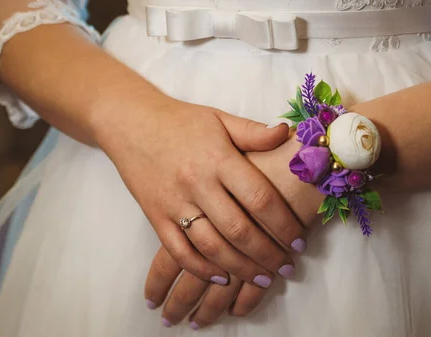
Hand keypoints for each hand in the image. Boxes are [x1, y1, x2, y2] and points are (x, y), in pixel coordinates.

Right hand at [96, 98, 306, 286]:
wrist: (130, 121)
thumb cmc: (181, 121)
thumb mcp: (220, 119)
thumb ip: (254, 132)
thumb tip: (287, 135)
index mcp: (218, 158)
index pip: (259, 197)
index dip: (283, 223)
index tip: (300, 239)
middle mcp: (197, 183)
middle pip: (238, 229)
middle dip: (267, 253)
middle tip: (287, 267)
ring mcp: (174, 203)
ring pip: (211, 246)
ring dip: (240, 267)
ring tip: (263, 279)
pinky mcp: (155, 216)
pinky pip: (179, 251)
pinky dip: (201, 269)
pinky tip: (222, 278)